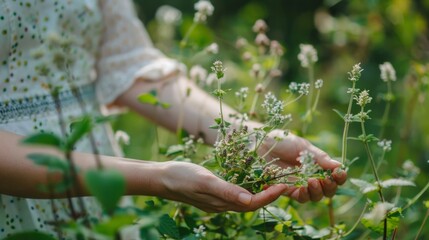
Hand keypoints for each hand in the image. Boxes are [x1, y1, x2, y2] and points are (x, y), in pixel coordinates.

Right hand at [158, 161, 286, 211]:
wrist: (160, 178)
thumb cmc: (181, 177)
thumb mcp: (204, 180)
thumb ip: (226, 190)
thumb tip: (249, 199)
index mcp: (222, 203)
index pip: (252, 203)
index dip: (270, 196)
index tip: (285, 185)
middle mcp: (222, 204)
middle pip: (251, 204)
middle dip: (270, 196)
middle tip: (285, 184)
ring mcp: (217, 200)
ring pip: (244, 200)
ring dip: (260, 193)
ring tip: (273, 181)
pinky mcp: (212, 194)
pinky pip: (235, 194)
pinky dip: (247, 188)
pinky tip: (249, 179)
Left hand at [259, 129, 346, 202]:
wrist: (259, 142)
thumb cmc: (281, 141)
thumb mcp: (302, 146)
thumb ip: (319, 157)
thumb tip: (338, 165)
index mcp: (317, 165)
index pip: (333, 176)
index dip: (339, 177)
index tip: (339, 173)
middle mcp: (309, 177)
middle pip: (327, 190)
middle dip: (330, 187)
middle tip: (327, 179)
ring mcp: (298, 185)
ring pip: (314, 197)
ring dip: (317, 192)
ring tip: (313, 181)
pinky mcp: (284, 190)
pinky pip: (298, 197)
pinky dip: (304, 194)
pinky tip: (303, 187)